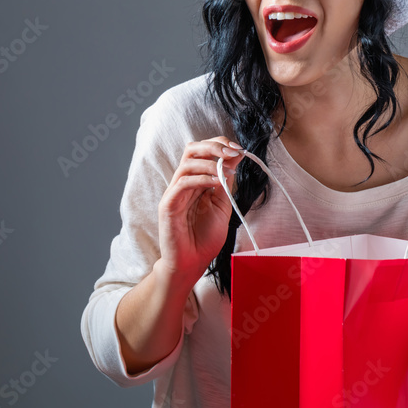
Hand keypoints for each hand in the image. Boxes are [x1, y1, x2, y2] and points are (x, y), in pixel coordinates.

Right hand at [157, 136, 243, 287]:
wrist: (192, 263)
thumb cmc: (205, 238)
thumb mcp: (222, 205)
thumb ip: (225, 183)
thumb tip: (235, 157)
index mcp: (196, 181)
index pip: (203, 151)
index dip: (220, 145)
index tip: (239, 150)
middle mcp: (183, 182)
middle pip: (192, 149)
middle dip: (214, 146)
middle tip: (233, 152)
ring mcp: (174, 192)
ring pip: (187, 163)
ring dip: (210, 162)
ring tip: (227, 171)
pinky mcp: (168, 205)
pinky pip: (182, 183)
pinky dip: (201, 178)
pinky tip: (216, 183)